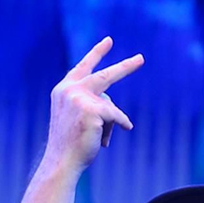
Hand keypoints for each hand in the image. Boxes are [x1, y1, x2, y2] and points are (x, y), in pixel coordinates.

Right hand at [43, 38, 142, 173]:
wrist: (61, 161)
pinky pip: (116, 117)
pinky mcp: (92, 110)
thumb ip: (93, 105)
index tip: (109, 41)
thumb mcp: (79, 118)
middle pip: (105, 75)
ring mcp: (80, 98)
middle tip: (141, 59)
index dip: (97, 54)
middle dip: (125, 68)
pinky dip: (117, 128)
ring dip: (110, 123)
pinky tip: (106, 142)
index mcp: (63, 89)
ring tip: (100, 139)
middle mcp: (70, 89)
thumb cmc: (71, 143)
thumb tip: (116, 112)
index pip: (83, 67)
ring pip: (110, 106)